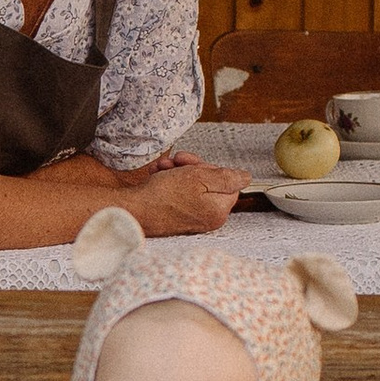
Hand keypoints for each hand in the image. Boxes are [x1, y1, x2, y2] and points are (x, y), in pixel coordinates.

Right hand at [103, 155, 245, 238]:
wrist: (134, 211)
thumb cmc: (163, 196)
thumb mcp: (200, 178)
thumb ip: (228, 177)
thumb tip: (246, 177)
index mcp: (219, 210)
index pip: (227, 181)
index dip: (210, 168)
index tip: (194, 164)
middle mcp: (208, 217)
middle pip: (210, 182)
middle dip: (192, 167)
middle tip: (177, 162)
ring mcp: (192, 218)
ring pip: (192, 184)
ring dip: (177, 171)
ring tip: (163, 168)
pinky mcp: (177, 216)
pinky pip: (179, 193)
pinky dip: (169, 181)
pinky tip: (158, 176)